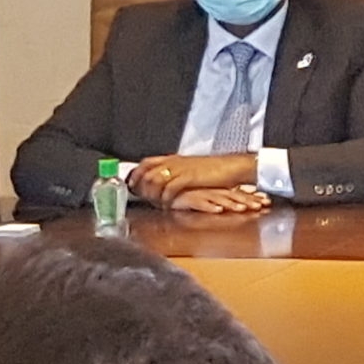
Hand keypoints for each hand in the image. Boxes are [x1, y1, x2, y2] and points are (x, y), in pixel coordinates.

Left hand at [130, 154, 255, 205]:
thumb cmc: (214, 170)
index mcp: (173, 158)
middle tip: (141, 199)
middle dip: (140, 187)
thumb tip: (164, 184)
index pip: (146, 163)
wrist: (232, 166)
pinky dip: (165, 198)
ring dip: (151, 194)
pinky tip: (167, 205)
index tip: (131, 186)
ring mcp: (181, 169)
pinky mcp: (189, 177)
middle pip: (146, 172)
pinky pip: (170, 188)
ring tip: (154, 203)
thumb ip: (176, 174)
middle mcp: (174, 162)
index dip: (135, 174)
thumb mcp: (191, 169)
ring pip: (155, 180)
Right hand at [168, 186, 273, 214]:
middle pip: (233, 197)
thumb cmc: (184, 192)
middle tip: (261, 205)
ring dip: (232, 204)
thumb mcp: (204, 195)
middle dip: (248, 201)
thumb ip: (217, 200)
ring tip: (242, 208)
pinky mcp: (189, 199)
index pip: (238, 194)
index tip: (266, 201)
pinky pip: (201, 203)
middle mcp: (211, 192)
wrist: (164, 185)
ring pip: (220, 199)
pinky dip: (209, 206)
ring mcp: (201, 194)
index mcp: (217, 190)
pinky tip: (217, 209)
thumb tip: (230, 205)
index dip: (252, 198)